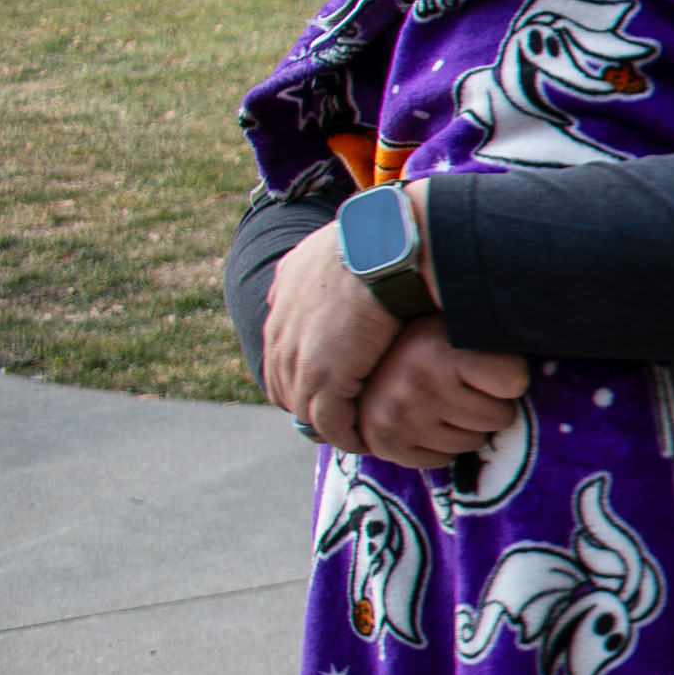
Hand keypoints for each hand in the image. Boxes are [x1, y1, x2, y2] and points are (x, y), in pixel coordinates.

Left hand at [263, 221, 402, 450]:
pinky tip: (365, 439)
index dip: (305, 361)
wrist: (389, 247)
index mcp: (287, 286)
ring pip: (305, 403)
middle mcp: (284, 324)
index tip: (330, 373)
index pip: (285, 339)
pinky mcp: (325, 379)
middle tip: (337, 414)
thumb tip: (362, 256)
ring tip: (355, 432)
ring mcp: (300, 355)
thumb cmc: (388, 235)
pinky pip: (330, 420)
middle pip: (285, 376)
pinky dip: (346, 433)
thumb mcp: (352, 237)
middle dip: (308, 397)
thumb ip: (343, 257)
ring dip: (327, 422)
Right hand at [355, 323, 531, 472]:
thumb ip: (495, 337)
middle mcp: (419, 384)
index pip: (516, 382)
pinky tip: (426, 422)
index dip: (509, 377)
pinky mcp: (386, 443)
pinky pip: (442, 461)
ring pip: (474, 443)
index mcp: (444, 349)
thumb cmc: (430, 342)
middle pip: (500, 418)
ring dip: (467, 428)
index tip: (494, 369)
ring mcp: (400, 417)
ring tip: (445, 403)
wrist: (363, 359)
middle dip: (490, 405)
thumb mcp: (462, 326)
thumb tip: (546, 340)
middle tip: (467, 388)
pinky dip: (439, 447)